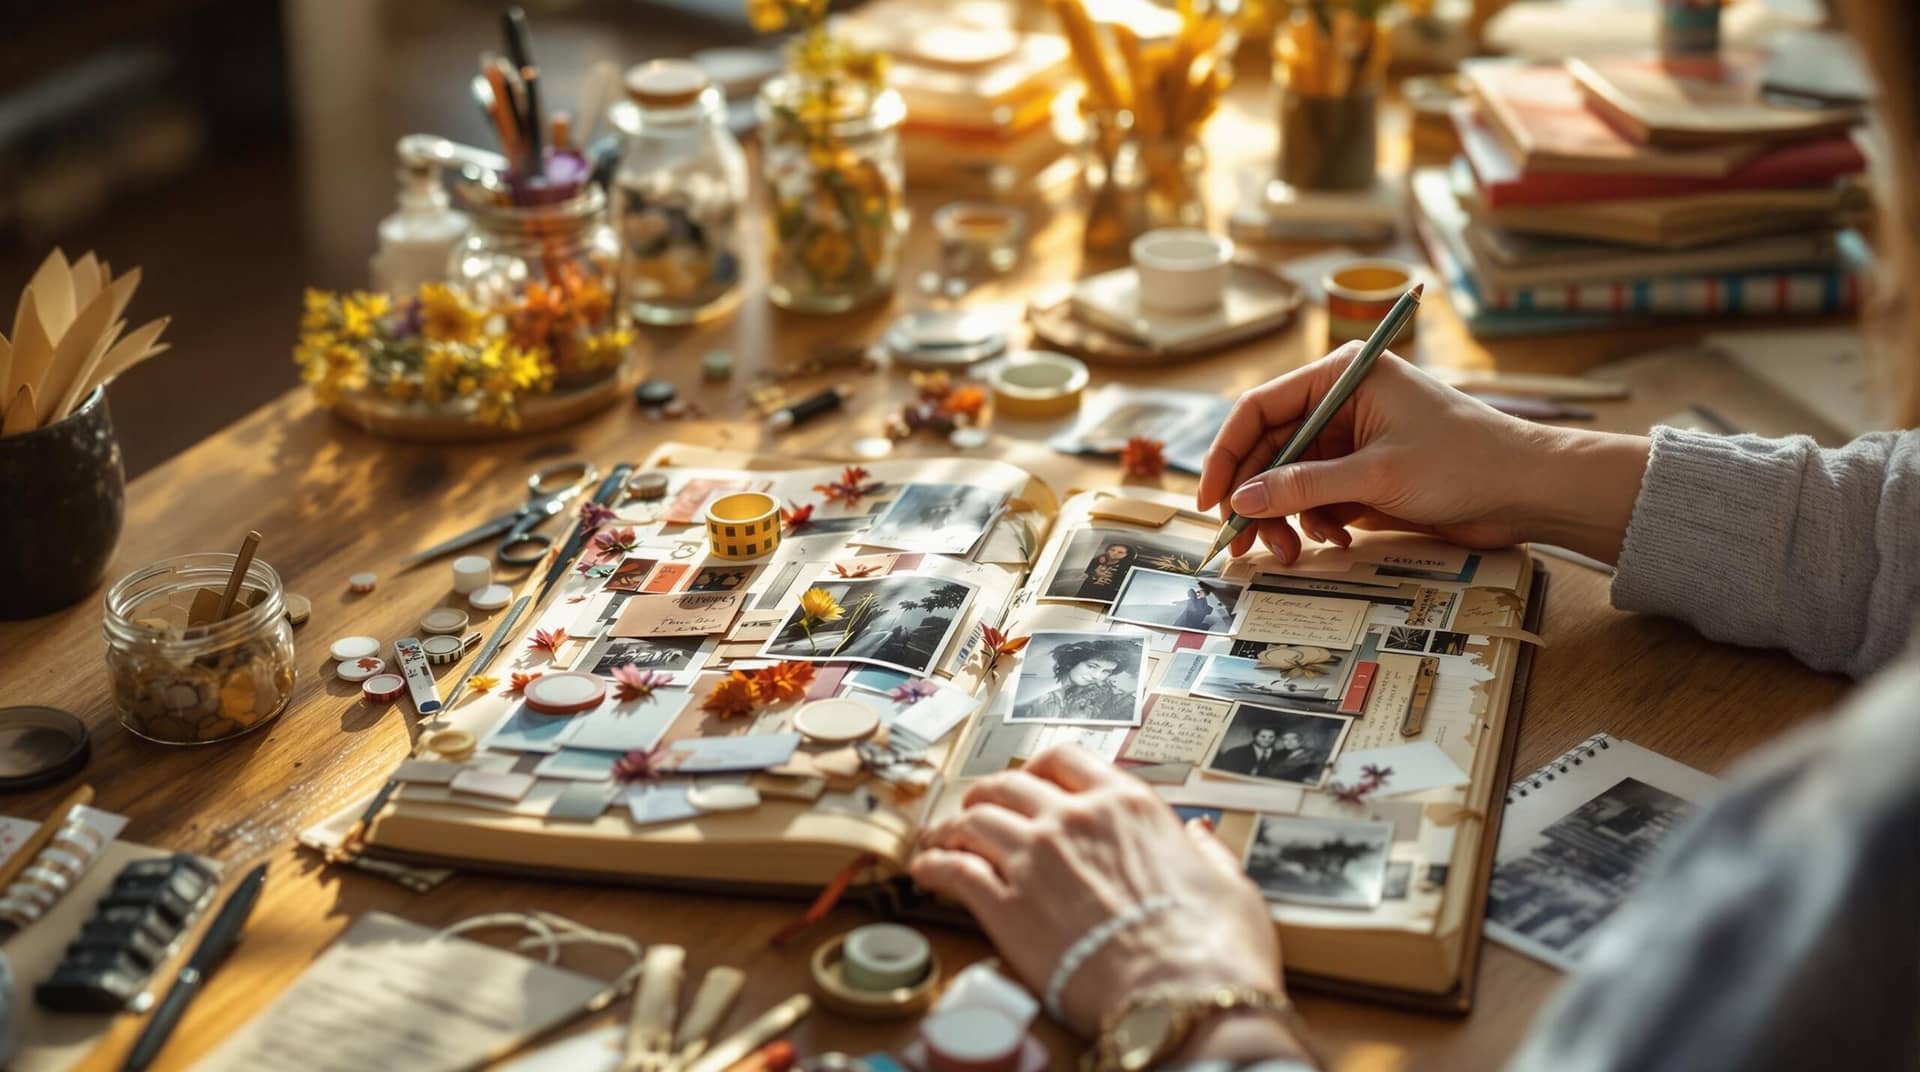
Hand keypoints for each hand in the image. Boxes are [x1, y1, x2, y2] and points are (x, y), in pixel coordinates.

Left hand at [912, 746, 1283, 1038]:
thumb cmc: (1213, 949)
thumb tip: (1201, 838)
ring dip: (954, 827)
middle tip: (980, 811)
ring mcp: (1033, 860)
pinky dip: (934, 866)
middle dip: (989, 795)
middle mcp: (1073, 819)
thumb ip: (1207, 853)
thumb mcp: (1230, 885)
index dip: (1039, 769)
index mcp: (1127, 805)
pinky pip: (953, 871)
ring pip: (973, 821)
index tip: (1030, 782)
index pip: (1065, 759)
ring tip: (944, 839)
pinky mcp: (1004, 907)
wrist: (1180, 999)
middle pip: (1008, 785)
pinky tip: (925, 871)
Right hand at [1196, 345, 1650, 563]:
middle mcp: (1341, 402)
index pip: (1259, 409)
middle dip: (1255, 497)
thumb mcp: (1376, 475)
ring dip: (1285, 517)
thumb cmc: (1464, 462)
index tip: (1211, 501)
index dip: (1227, 454)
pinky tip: (1333, 539)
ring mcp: (1353, 439)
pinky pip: (1318, 497)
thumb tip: (1241, 501)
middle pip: (1270, 449)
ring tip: (1290, 552)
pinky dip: (1315, 522)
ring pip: (1290, 479)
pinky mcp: (1366, 472)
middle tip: (1242, 543)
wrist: (1529, 489)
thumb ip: (1304, 486)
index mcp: (1341, 376)